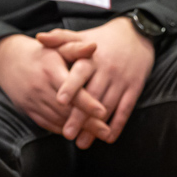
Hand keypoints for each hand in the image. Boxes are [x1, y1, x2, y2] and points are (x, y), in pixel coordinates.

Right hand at [0, 34, 109, 138]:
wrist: (8, 61)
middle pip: (67, 110)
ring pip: (58, 119)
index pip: (71, 91)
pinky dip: (63, 129)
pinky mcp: (28, 110)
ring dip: (78, 129)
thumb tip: (94, 46)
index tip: (103, 112)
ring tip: (98, 135)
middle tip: (106, 132)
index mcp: (50, 71)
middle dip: (88, 123)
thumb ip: (76, 48)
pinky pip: (47, 124)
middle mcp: (40, 88)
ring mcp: (33, 101)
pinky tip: (79, 133)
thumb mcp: (58, 47)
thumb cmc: (42, 53)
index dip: (87, 102)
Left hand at [36, 17, 154, 147]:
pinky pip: (126, 108)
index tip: (60, 101)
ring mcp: (122, 80)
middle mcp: (108, 69)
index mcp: (92, 57)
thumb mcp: (82, 36)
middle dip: (80, 116)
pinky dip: (118, 124)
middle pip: (93, 96)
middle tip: (68, 134)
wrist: (137, 33)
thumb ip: (60, 39)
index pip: (80, 73)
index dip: (71, 87)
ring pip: (108, 106)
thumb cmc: (103, 39)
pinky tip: (109, 137)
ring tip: (82, 142)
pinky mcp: (135, 87)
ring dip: (96, 126)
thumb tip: (39, 37)